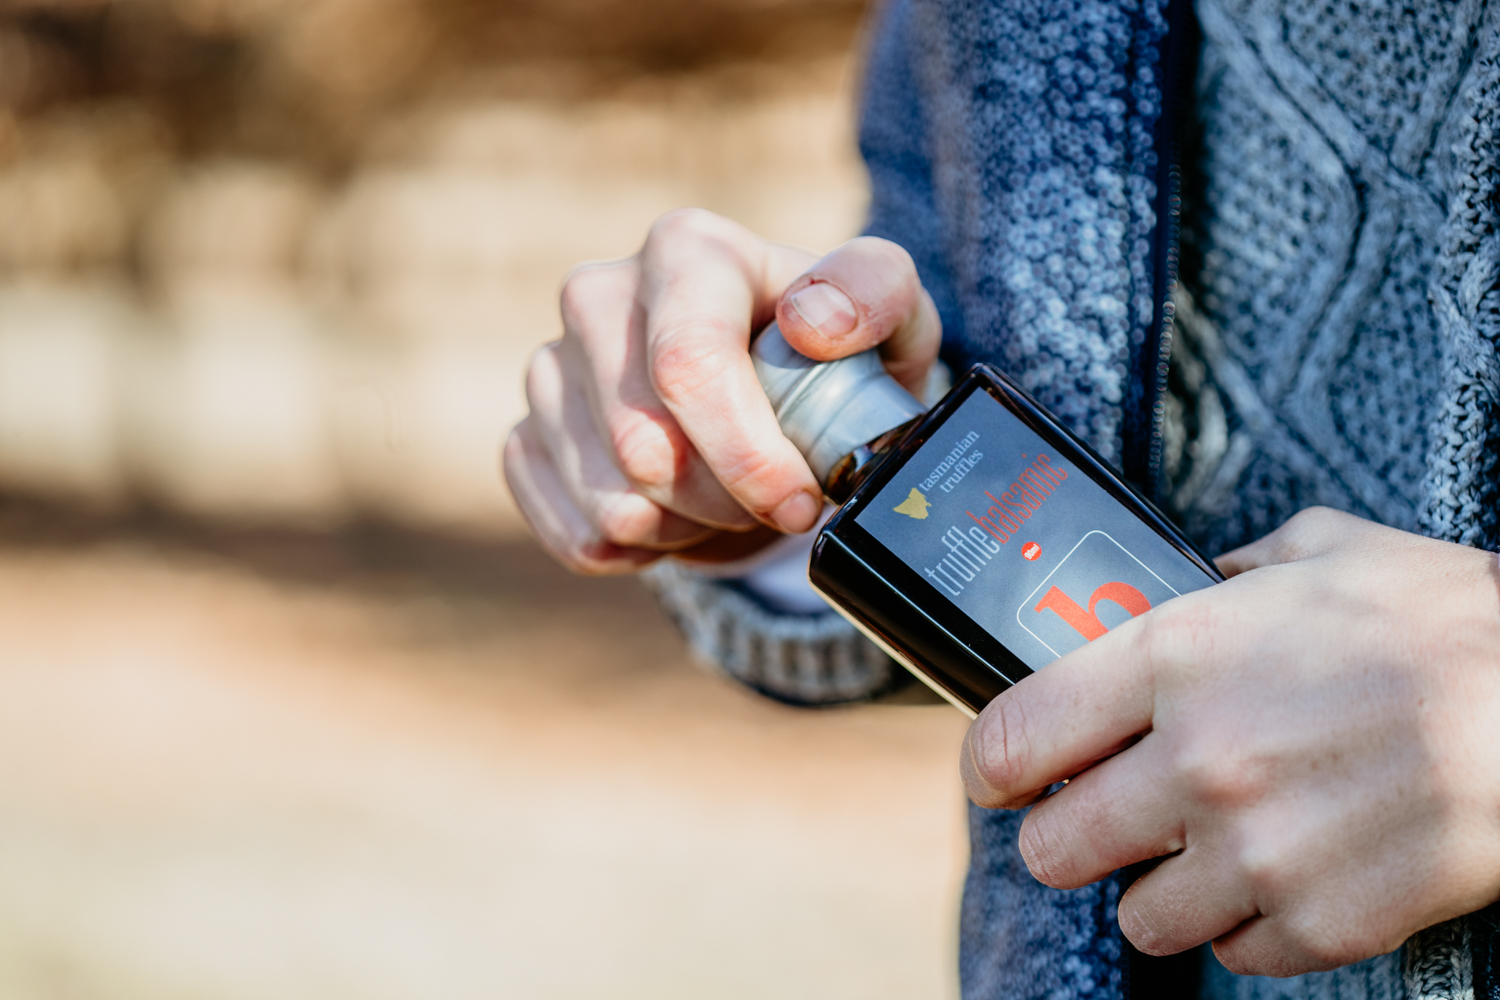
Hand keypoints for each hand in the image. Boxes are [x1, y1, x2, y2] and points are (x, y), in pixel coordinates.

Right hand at [503, 208, 939, 572]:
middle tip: (772, 495)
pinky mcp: (526, 438)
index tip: (803, 500)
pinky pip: (578, 536)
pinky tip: (675, 513)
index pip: (688, 364)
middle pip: (646, 449)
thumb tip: (813, 325)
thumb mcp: (892, 318)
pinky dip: (642, 552)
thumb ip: (877, 294)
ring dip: (689, 528)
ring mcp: (549, 370)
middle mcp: (597, 297)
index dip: (748, 456)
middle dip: (727, 500)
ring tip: (724, 495)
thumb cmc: (839, 359)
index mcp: (686, 252)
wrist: (779, 404)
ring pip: (613, 504)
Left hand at [960, 507, 1499, 975]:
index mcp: (1175, 658)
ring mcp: (1258, 852)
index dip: (989, 765)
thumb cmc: (1448, 624)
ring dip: (1158, 889)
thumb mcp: (1321, 553)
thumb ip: (1231, 573)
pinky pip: (1234, 954)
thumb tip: (1195, 581)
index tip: (998, 774)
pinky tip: (1280, 877)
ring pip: (1137, 918)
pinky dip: (1247, 925)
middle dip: (1067, 835)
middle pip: (1054, 847)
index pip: (1013, 737)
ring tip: (1204, 850)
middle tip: (1100, 817)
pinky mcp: (1320, 922)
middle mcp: (1199, 762)